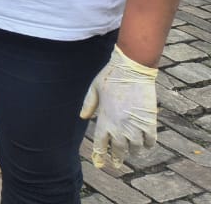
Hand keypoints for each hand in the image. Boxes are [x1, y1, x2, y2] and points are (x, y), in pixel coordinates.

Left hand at [79, 45, 158, 168]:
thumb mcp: (94, 89)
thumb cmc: (111, 77)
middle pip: (119, 149)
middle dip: (117, 158)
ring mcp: (136, 126)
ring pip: (135, 148)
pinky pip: (150, 141)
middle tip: (117, 164)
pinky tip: (145, 145)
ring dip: (133, 152)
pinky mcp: (150, 122)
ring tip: (131, 153)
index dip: (100, 155)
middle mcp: (120, 126)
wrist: (132, 69)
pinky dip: (148, 145)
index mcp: (105, 119)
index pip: (101, 143)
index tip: (100, 163)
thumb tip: (82, 116)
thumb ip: (89, 104)